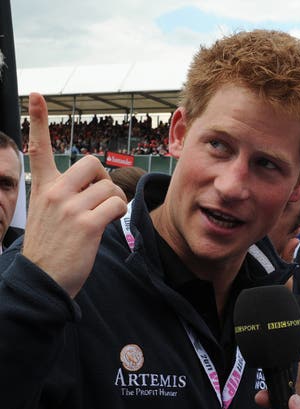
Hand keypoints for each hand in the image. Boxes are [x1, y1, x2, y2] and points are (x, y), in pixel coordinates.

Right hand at [22, 93, 126, 297]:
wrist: (43, 280)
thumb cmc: (51, 246)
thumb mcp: (45, 213)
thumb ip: (64, 192)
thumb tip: (96, 182)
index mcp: (42, 187)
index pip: (38, 148)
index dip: (38, 119)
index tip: (36, 94)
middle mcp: (54, 192)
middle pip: (93, 164)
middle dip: (104, 180)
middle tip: (99, 199)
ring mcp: (69, 207)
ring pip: (109, 188)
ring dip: (114, 202)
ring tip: (102, 218)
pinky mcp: (87, 224)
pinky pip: (117, 205)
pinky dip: (119, 213)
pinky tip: (108, 223)